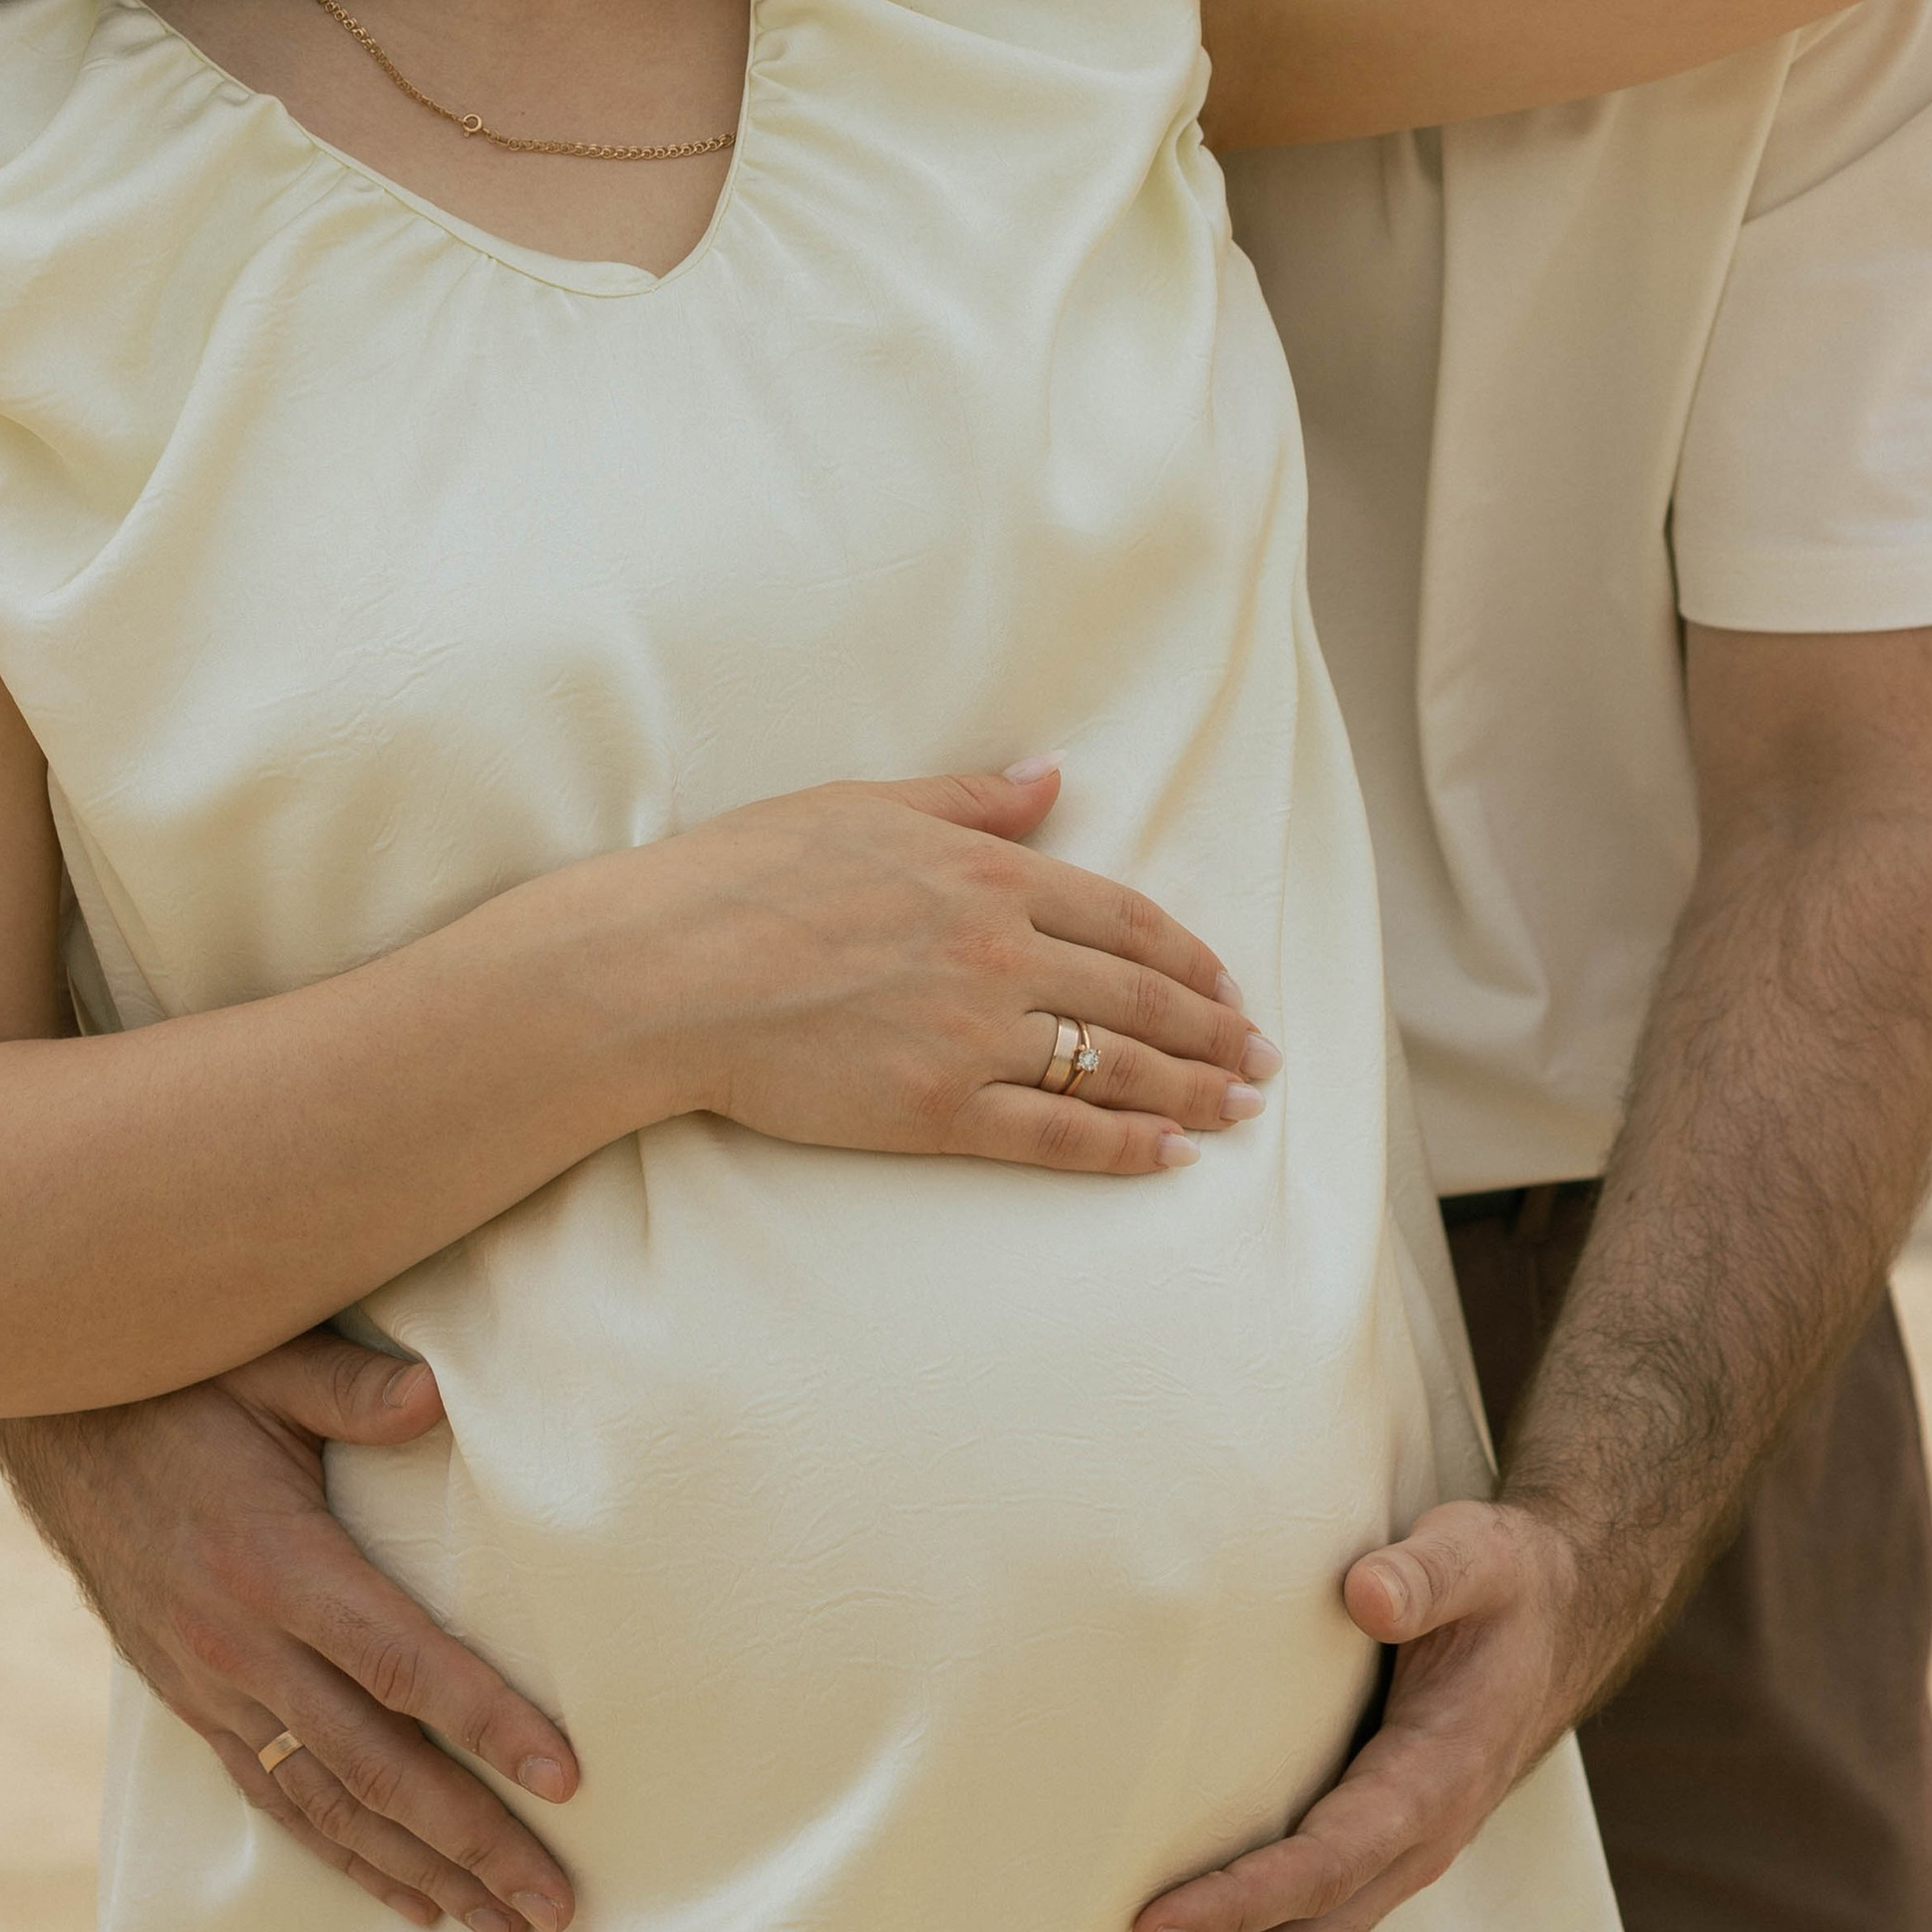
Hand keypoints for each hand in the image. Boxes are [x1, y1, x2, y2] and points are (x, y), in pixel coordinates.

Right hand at [0, 1331, 579, 1931]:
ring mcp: (216, 1687)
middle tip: (554, 1905)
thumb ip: (353, 1389)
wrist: (66, 1427)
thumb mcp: (267, 1365)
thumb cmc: (181, 1384)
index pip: (404, 1666)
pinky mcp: (195, 1702)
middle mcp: (247, 1648)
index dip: (487, 1725)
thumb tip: (439, 1394)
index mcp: (280, 1567)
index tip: (566, 1778)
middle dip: (473, 1842)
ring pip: (329, 1805)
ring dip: (417, 1872)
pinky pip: (276, 1798)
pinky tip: (399, 1893)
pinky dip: (340, 1854)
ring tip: (498, 1926)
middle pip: (378, 1767)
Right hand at [649, 760, 1276, 1172]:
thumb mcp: (870, 804)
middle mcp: (1001, 953)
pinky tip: (1169, 1155)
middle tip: (1263, 1057)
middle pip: (1139, 998)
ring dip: (1192, 1090)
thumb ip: (975, 800)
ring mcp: (975, 1036)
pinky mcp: (938, 1112)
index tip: (1227, 983)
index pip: (1124, 919)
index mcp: (989, 875)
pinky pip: (1056, 1134)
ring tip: (1240, 1109)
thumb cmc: (750, 875)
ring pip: (1115, 1068)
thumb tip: (1053, 776)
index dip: (1187, 956)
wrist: (668, 968)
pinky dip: (1123, 1146)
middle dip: (1215, 1031)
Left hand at [1078, 1494, 1645, 1931]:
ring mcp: (1396, 1865)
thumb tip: (1366, 1592)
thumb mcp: (1477, 1555)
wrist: (1558, 1624)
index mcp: (1435, 1777)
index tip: (1149, 1921)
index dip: (1241, 1900)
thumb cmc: (1502, 1584)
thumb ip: (1426, 1574)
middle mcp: (1417, 1844)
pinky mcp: (1374, 1863)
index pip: (1329, 1860)